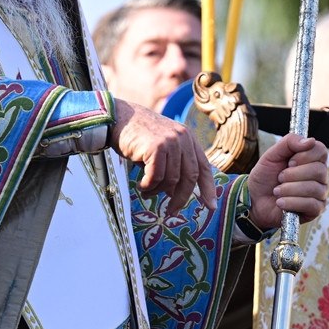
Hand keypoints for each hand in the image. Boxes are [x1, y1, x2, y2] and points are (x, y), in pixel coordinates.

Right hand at [108, 97, 216, 213]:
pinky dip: (148, 186)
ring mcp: (170, 141)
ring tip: (146, 192)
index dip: (208, 188)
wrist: (118, 117)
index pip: (203, 166)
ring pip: (171, 179)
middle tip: (171, 211)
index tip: (210, 206)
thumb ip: (172, 166)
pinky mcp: (156, 147)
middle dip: (181, 197)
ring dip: (157, 191)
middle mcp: (182, 137)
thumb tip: (175, 193)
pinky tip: (140, 185)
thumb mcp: (162, 147)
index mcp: (187, 137)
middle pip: (189, 177)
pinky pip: (156, 177)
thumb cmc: (138, 135)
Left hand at [245, 133, 327, 231]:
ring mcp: (319, 193)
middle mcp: (319, 176)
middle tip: (279, 177)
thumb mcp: (272, 155)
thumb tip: (311, 140)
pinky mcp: (316, 210)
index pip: (321, 150)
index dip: (305, 155)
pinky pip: (311, 204)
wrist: (255, 199)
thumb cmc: (266, 176)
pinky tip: (280, 202)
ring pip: (313, 188)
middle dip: (293, 174)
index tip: (289, 161)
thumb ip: (289, 143)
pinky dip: (292, 202)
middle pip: (319, 170)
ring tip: (277, 191)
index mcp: (311, 159)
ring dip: (289, 189)